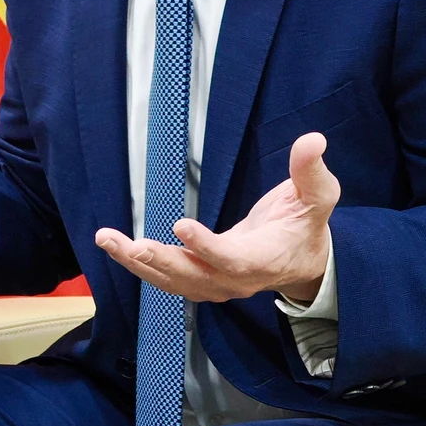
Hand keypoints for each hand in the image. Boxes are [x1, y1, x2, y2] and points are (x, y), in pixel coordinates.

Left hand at [95, 132, 338, 302]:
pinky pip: (166, 279)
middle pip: (194, 276)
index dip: (207, 246)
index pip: (232, 259)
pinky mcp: (201, 281)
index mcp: (264, 259)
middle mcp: (236, 279)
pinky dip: (140, 266)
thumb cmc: (307, 225)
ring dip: (138, 263)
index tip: (181, 224)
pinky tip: (116, 247)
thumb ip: (311, 172)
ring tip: (108, 240)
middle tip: (131, 245)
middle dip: (160, 261)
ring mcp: (216, 284)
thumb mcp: (317, 197)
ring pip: (173, 281)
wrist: (304, 263)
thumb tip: (313, 140)